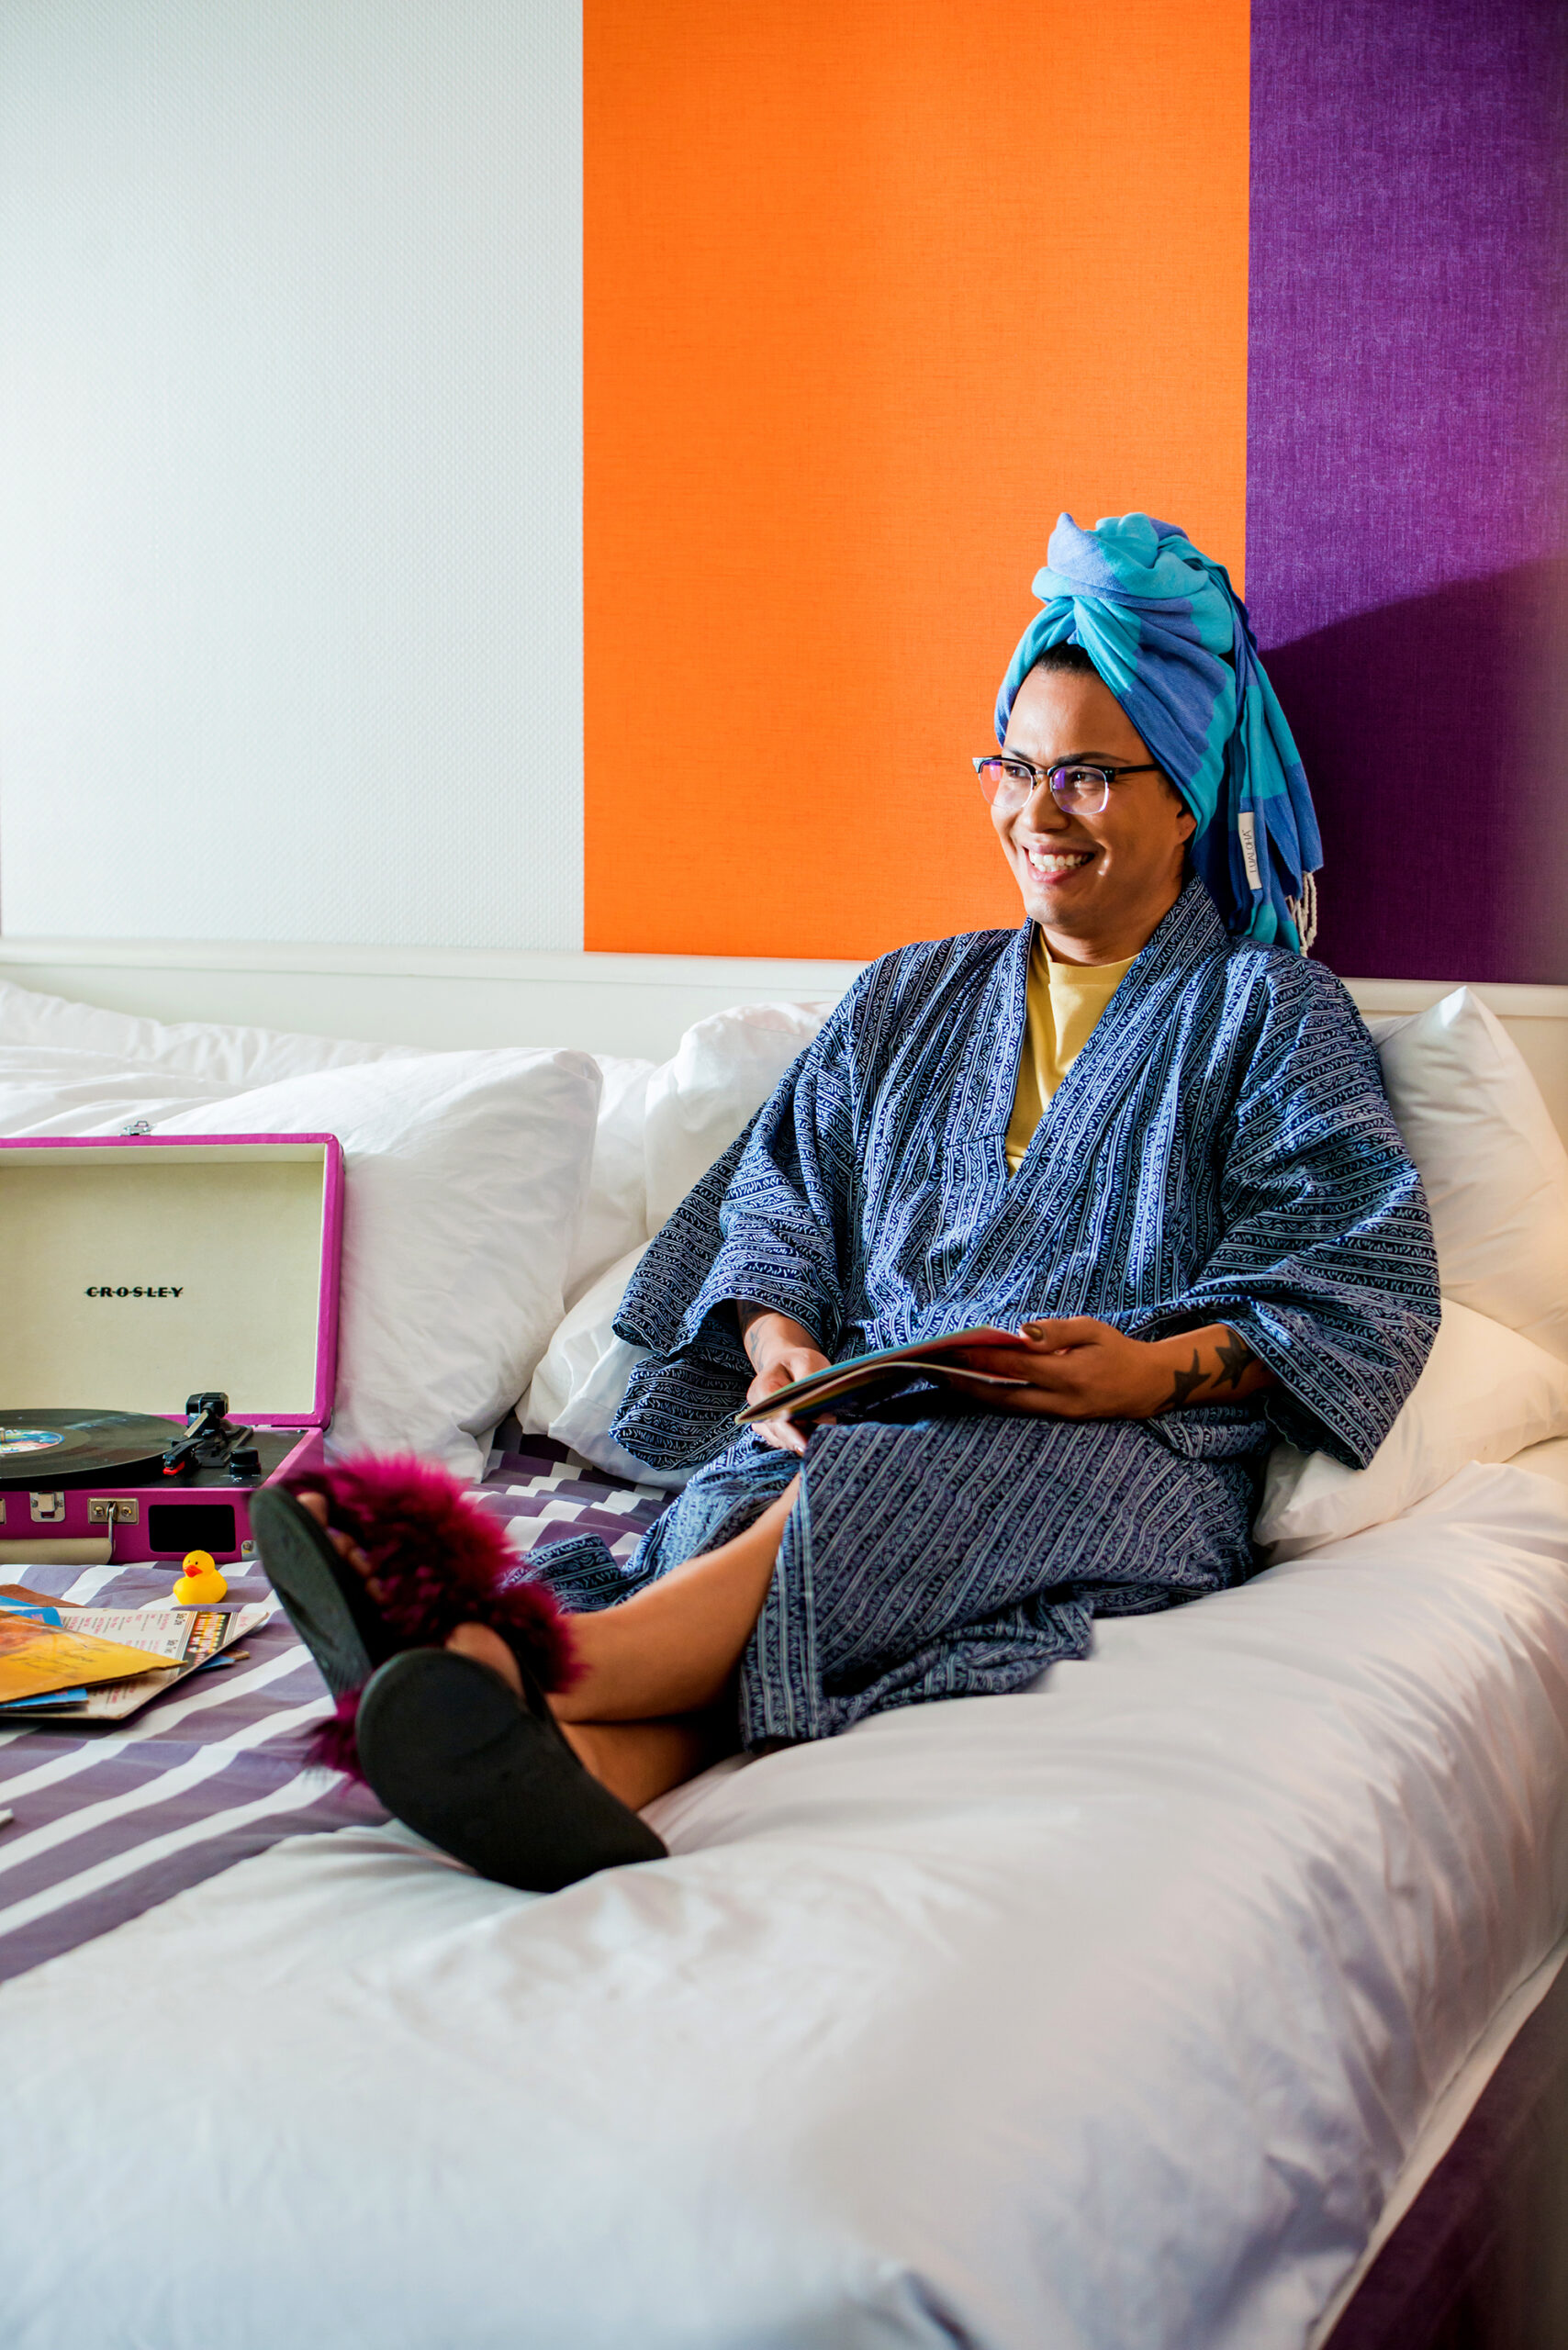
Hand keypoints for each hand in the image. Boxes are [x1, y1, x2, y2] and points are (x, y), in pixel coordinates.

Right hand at [737, 1307, 830, 1456]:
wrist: (787, 1365)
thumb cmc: (798, 1362)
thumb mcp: (807, 1362)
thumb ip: (809, 1385)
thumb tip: (817, 1414)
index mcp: (761, 1388)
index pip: (773, 1415)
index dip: (789, 1431)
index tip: (805, 1443)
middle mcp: (757, 1410)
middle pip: (778, 1433)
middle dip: (800, 1438)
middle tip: (822, 1442)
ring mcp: (763, 1423)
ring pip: (782, 1441)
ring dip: (801, 1440)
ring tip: (821, 1436)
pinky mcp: (773, 1432)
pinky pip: (787, 1442)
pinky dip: (801, 1440)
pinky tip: (815, 1435)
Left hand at [942, 1318, 1274, 1421]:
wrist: (1148, 1385)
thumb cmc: (1117, 1349)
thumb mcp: (1093, 1330)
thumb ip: (1057, 1331)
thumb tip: (1020, 1331)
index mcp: (1069, 1374)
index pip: (1014, 1366)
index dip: (980, 1358)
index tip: (952, 1348)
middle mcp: (1060, 1401)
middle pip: (1002, 1394)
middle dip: (966, 1382)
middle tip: (934, 1368)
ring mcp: (1058, 1415)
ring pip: (1007, 1407)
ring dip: (974, 1393)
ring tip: (944, 1376)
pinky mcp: (1058, 1420)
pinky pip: (1019, 1409)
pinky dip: (993, 1398)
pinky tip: (973, 1386)